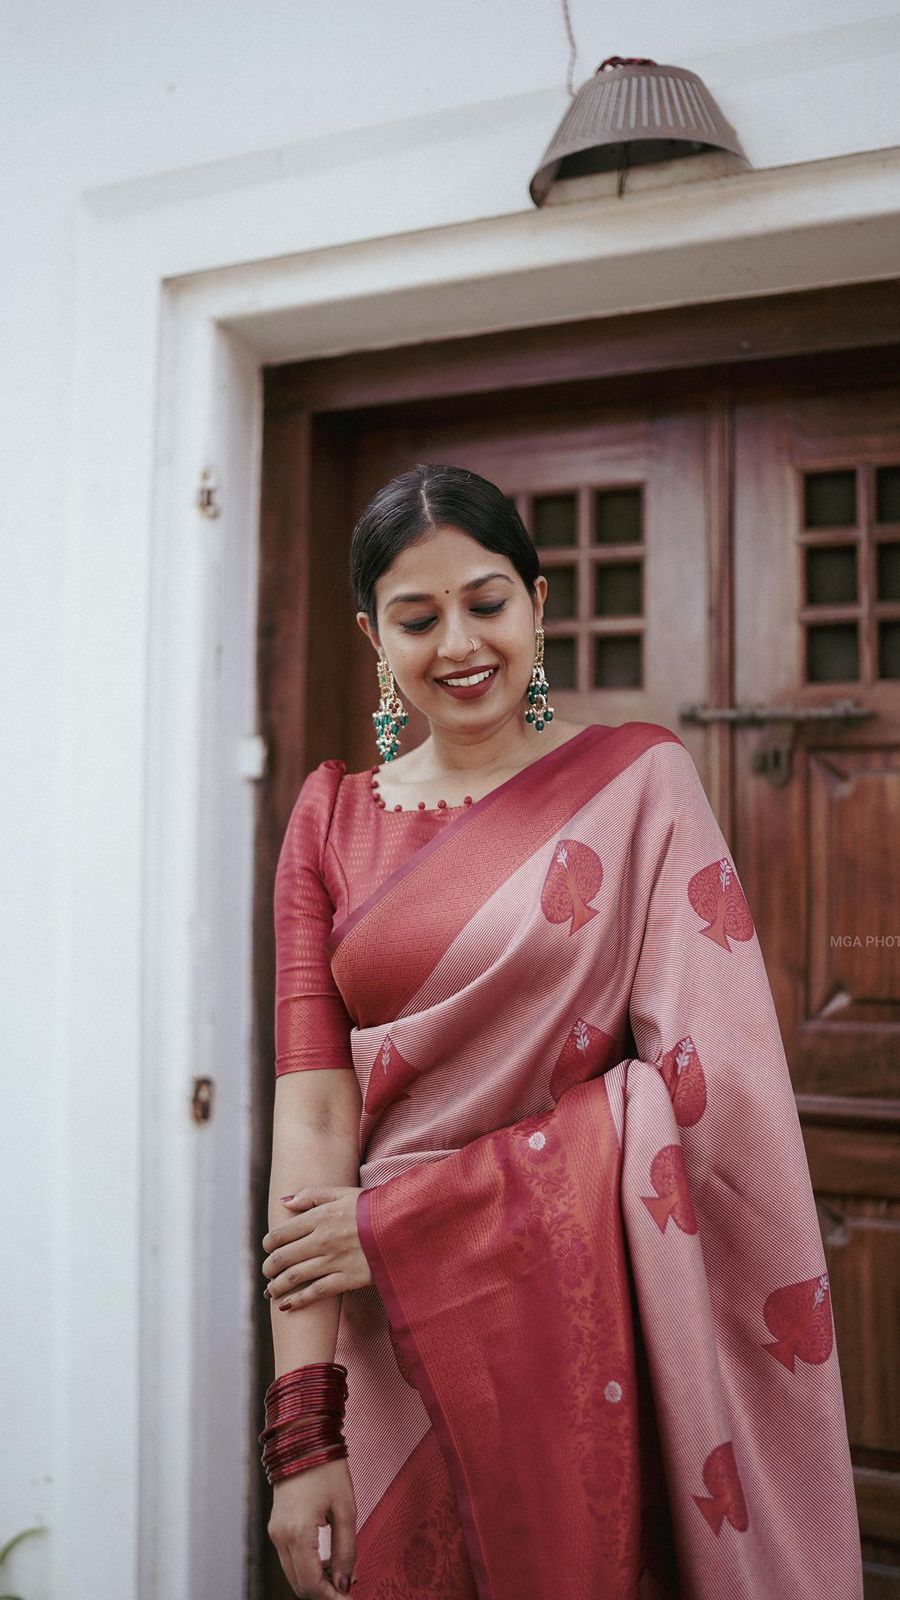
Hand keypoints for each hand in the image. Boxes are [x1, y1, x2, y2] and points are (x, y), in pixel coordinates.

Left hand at [263, 1187, 372, 1309]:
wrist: (404, 1226)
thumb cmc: (373, 1208)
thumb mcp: (344, 1193)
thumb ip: (313, 1195)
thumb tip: (284, 1201)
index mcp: (320, 1217)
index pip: (281, 1233)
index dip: (269, 1243)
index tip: (267, 1248)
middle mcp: (322, 1240)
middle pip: (283, 1257)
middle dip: (269, 1267)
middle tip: (267, 1272)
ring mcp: (333, 1261)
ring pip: (294, 1277)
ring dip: (277, 1286)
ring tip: (270, 1291)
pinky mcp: (347, 1279)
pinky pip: (316, 1293)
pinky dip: (297, 1301)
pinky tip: (287, 1305)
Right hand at [268, 1456, 357, 1596]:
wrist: (302, 1438)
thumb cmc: (327, 1468)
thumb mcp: (346, 1509)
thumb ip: (346, 1551)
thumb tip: (343, 1585)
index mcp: (297, 1533)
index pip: (311, 1584)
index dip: (332, 1598)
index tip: (351, 1598)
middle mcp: (280, 1537)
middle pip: (299, 1585)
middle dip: (324, 1592)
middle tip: (350, 1587)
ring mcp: (275, 1532)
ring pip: (294, 1575)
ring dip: (317, 1581)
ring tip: (344, 1573)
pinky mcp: (276, 1527)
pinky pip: (290, 1559)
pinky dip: (308, 1567)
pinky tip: (328, 1561)